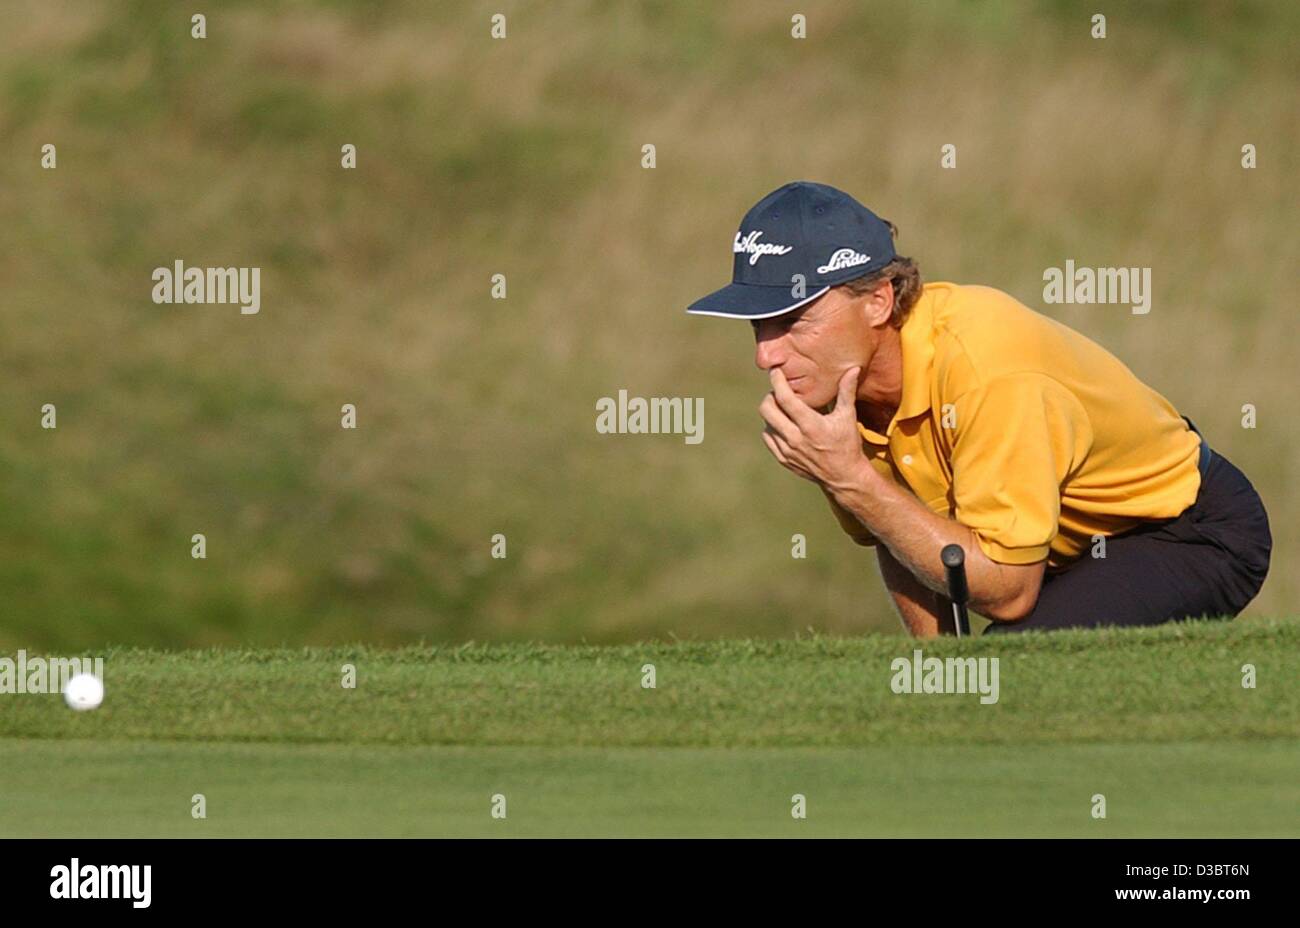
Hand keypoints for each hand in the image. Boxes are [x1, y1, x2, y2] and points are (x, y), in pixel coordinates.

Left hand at [759, 367, 866, 489]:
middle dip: (770, 396)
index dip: (777, 381)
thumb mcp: (848, 417)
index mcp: (811, 426)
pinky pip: (768, 438)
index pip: (785, 398)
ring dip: (772, 413)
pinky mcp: (783, 459)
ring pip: (766, 424)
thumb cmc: (847, 444)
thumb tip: (853, 368)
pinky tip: (783, 424)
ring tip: (784, 408)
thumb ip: (847, 391)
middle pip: (767, 410)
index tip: (775, 371)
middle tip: (780, 392)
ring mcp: (787, 451)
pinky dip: (772, 428)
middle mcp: (795, 439)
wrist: (844, 476)